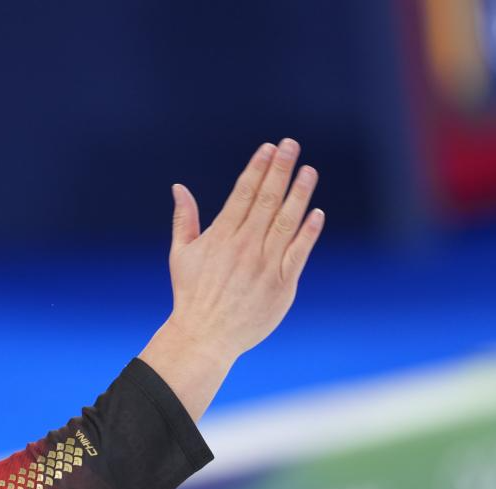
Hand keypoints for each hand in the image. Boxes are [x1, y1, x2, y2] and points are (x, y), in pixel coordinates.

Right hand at [139, 138, 322, 420]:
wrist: (205, 336)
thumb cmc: (192, 295)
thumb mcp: (181, 254)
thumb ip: (184, 219)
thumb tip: (179, 187)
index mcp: (221, 236)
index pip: (243, 194)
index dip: (257, 169)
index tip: (269, 148)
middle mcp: (244, 246)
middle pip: (266, 200)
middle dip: (280, 170)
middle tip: (291, 145)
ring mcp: (265, 265)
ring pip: (286, 221)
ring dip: (299, 193)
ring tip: (308, 170)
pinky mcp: (282, 284)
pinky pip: (298, 252)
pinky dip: (308, 232)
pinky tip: (316, 213)